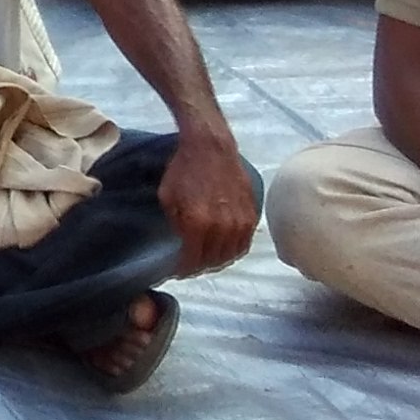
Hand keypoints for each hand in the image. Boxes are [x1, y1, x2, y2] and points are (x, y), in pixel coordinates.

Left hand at [157, 127, 257, 275]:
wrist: (210, 147)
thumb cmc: (183, 169)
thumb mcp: (167, 197)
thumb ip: (175, 224)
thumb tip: (181, 244)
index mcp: (198, 223)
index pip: (192, 260)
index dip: (184, 270)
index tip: (177, 272)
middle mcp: (222, 227)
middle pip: (213, 261)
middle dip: (200, 267)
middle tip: (191, 266)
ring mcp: (240, 222)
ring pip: (231, 256)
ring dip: (217, 261)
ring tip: (206, 259)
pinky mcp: (252, 215)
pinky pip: (244, 244)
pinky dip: (233, 251)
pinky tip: (223, 248)